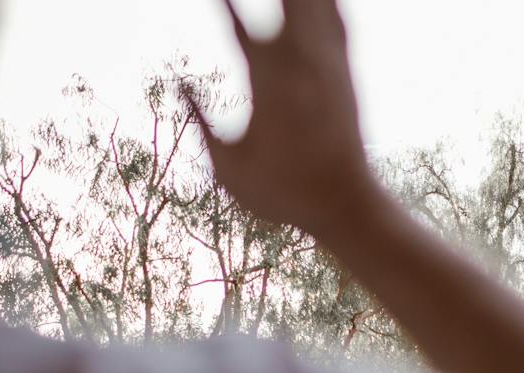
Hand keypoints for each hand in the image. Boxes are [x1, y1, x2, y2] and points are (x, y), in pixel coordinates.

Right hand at [185, 0, 377, 238]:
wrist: (347, 204)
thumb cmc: (283, 194)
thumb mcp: (228, 168)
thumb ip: (200, 121)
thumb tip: (176, 82)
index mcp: (270, 80)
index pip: (237, 20)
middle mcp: (303, 61)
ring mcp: (329, 61)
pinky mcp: (347, 69)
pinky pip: (338, 15)